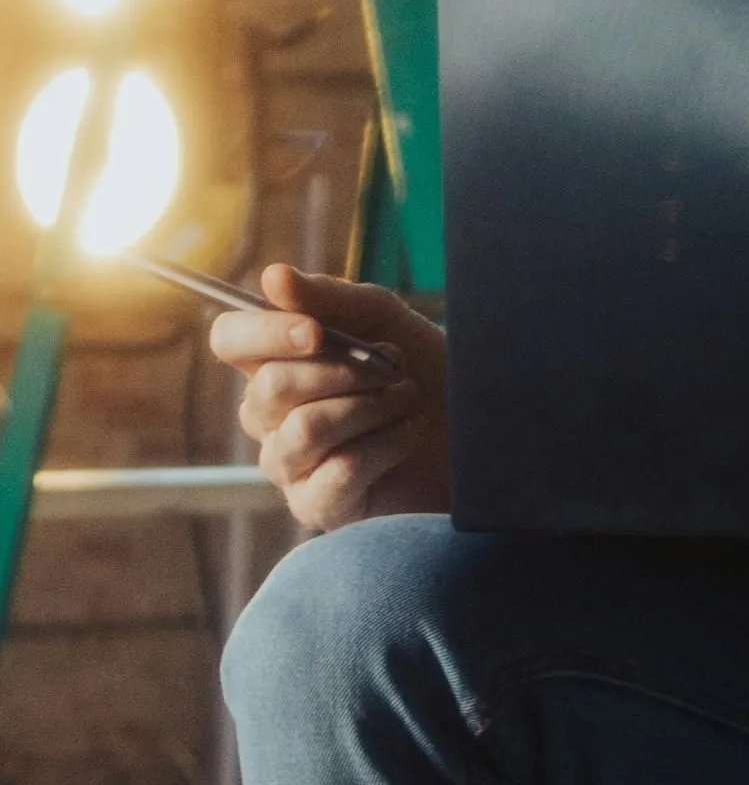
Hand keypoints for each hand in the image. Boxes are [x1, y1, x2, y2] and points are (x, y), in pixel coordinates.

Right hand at [209, 265, 450, 530]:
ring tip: (408, 398)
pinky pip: (338, 472)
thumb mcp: (386, 320)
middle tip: (395, 366)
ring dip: (372, 407)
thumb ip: (330, 298)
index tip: (315, 331)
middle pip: (270, 388)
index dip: (263, 333)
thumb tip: (273, 278)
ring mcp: (292, 466)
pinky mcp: (321, 507)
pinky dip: (387, 445)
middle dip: (346, 370)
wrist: (481, 428)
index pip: (231, 341)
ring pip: (305, 430)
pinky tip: (409, 436)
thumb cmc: (427, 370)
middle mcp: (271, 417)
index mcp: (278, 362)